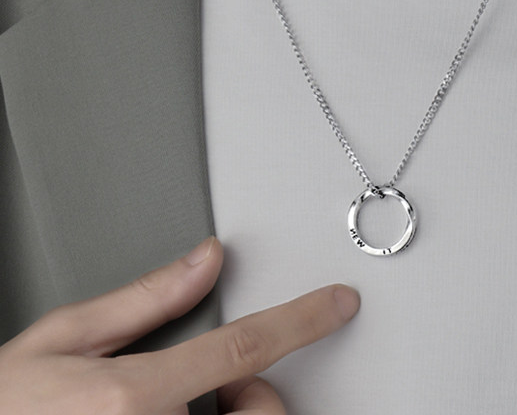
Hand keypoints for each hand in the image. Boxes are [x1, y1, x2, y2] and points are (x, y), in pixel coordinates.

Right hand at [0, 236, 359, 413]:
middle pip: (261, 414)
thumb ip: (144, 300)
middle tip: (221, 390)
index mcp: (130, 399)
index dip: (303, 319)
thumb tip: (204, 262)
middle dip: (257, 395)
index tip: (338, 304)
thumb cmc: (0, 409)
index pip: (245, 346)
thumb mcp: (60, 340)